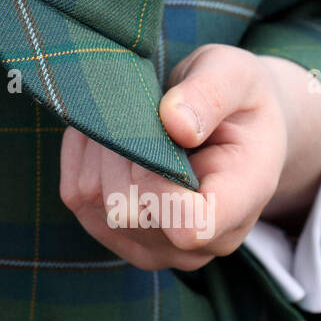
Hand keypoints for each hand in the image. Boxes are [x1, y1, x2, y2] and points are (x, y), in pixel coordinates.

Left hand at [58, 44, 320, 270]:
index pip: (192, 224)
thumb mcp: (236, 74)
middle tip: (139, 106)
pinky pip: (77, 196)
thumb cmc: (237, 97)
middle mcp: (203, 241)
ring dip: (100, 149)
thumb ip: (211, 94)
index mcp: (243, 198)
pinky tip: (107, 133)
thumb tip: (176, 124)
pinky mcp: (119, 234)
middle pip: (133, 210)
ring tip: (128, 117)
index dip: (159, 181)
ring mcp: (159, 247)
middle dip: (124, 149)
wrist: (232, 125)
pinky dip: (82, 155)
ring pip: (98, 203)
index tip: (161, 127)